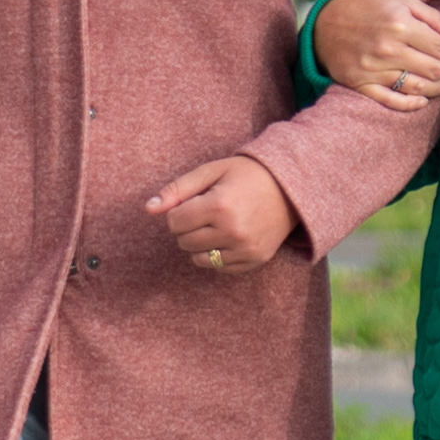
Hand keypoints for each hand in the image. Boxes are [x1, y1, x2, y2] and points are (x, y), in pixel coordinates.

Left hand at [145, 154, 296, 273]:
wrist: (290, 188)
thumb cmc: (245, 175)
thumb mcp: (211, 172)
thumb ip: (177, 190)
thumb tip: (148, 209)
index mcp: (219, 206)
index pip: (174, 222)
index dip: (178, 211)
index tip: (194, 201)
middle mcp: (232, 231)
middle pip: (184, 241)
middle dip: (188, 227)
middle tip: (208, 211)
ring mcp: (245, 249)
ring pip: (198, 258)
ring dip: (200, 243)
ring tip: (218, 224)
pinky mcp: (254, 260)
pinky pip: (218, 267)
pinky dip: (217, 254)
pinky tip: (230, 236)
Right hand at [316, 0, 439, 113]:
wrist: (325, 21)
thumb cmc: (371, 10)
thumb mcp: (405, 4)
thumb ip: (439, 21)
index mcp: (400, 24)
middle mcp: (387, 48)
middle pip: (434, 70)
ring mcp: (373, 69)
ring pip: (418, 88)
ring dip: (435, 89)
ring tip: (439, 84)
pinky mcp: (360, 84)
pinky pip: (392, 101)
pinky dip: (411, 105)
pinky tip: (421, 100)